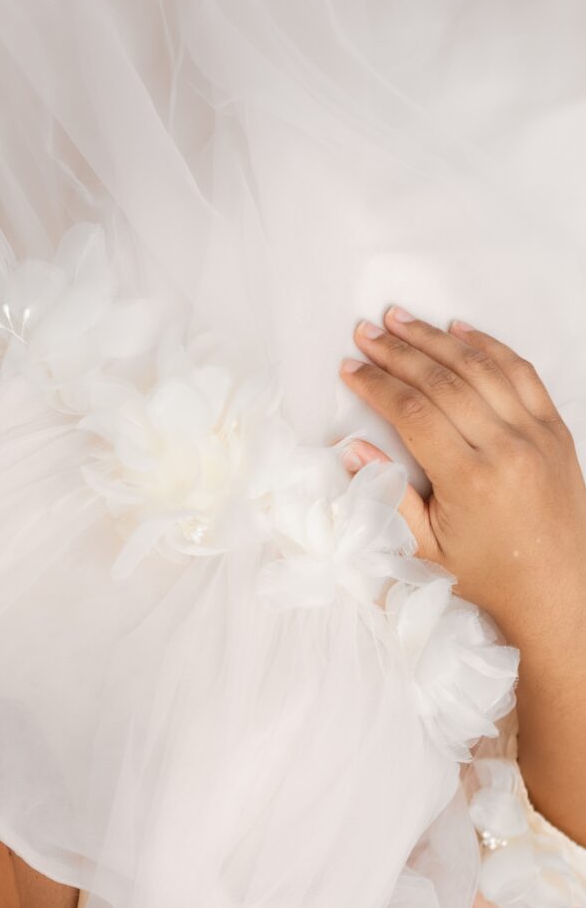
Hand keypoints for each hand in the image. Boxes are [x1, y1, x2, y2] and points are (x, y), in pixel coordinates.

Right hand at [339, 308, 585, 648]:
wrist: (558, 588)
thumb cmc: (489, 574)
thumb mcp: (425, 549)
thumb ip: (388, 498)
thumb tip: (354, 450)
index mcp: (470, 480)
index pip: (413, 414)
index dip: (376, 385)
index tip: (350, 369)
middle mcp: (506, 449)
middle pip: (442, 382)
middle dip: (398, 352)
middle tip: (367, 332)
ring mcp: (536, 435)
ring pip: (480, 368)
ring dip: (437, 339)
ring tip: (402, 319)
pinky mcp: (555, 430)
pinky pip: (522, 373)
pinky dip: (490, 346)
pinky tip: (460, 331)